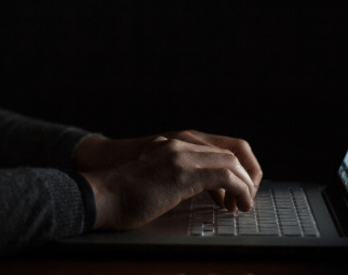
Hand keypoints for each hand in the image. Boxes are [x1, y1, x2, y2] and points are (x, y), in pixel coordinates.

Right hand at [74, 130, 261, 229]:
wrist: (100, 193)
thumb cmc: (121, 192)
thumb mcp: (152, 173)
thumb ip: (170, 171)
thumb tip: (187, 187)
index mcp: (174, 142)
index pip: (220, 147)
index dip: (236, 168)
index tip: (236, 192)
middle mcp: (181, 142)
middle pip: (232, 150)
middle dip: (246, 177)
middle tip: (244, 201)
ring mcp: (181, 154)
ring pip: (231, 161)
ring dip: (245, 185)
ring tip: (243, 206)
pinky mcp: (182, 171)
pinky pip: (225, 176)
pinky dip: (239, 191)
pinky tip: (236, 206)